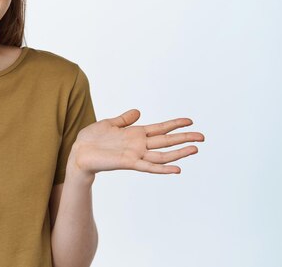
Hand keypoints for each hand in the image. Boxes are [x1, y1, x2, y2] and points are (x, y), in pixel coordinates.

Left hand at [69, 109, 203, 175]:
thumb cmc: (91, 139)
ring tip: (195, 149)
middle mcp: (138, 144)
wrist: (79, 152)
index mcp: (135, 133)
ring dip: (178, 152)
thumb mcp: (109, 123)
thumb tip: (138, 111)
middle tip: (202, 136)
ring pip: (162, 155)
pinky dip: (163, 168)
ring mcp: (135, 154)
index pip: (160, 128)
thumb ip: (124, 119)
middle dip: (184, 138)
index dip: (174, 124)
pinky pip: (149, 166)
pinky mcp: (128, 162)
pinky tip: (176, 168)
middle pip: (166, 141)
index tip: (189, 121)